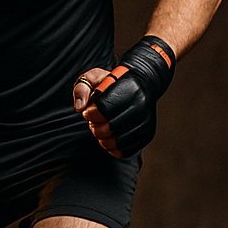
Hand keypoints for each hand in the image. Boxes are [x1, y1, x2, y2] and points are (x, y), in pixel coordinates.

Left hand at [74, 36, 174, 157]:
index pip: (103, 108)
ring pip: (116, 141)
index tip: (88, 112)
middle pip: (109, 127)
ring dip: (102, 139)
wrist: (143, 85)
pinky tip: (110, 137)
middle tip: (94, 121)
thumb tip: (79, 107)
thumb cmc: (114, 82)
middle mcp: (141, 104)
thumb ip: (81, 88)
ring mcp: (146, 121)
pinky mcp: (147, 134)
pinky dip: (112, 147)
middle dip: (95, 127)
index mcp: (128, 87)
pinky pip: (124, 150)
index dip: (90, 114)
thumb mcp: (95, 77)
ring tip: (102, 128)